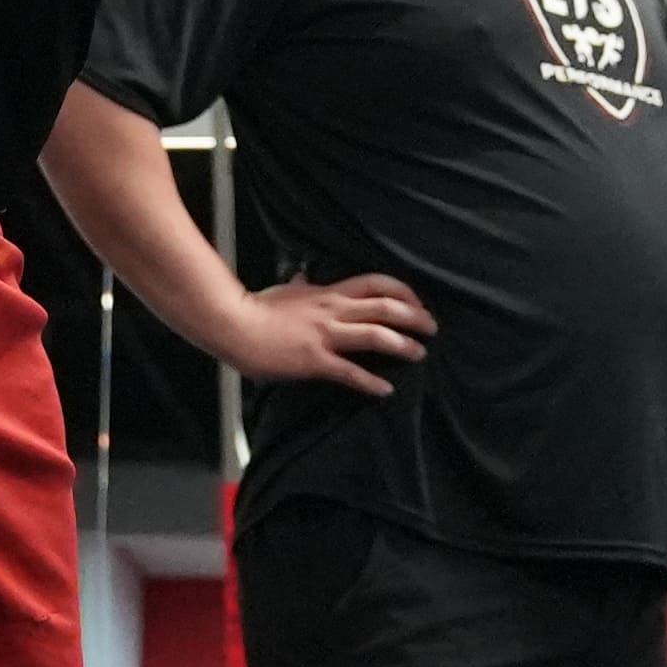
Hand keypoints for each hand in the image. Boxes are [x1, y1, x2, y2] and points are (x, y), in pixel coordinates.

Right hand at [219, 268, 432, 392]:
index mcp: (329, 292)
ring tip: (420, 353)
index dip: (403, 291)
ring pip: (375, 336)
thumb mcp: (285, 290)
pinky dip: (370, 382)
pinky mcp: (314, 361)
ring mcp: (325, 335)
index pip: (376, 283)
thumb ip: (301, 286)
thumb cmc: (257, 307)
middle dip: (414, 316)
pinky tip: (385, 390)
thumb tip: (306, 276)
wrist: (234, 324)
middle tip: (432, 327)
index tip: (417, 302)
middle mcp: (333, 310)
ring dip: (403, 345)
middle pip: (385, 307)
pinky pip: (349, 372)